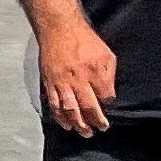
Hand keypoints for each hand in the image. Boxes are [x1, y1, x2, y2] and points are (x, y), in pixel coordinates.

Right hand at [36, 17, 118, 138]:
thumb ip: (110, 75)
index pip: (105, 96)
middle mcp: (79, 79)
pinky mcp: (50, 82)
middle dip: (96, 121)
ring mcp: (62, 82)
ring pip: (70, 109)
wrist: (59, 28)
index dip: (108, 104)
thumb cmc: (84, 40)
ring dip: (79, 124)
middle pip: (89, 107)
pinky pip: (54, 104)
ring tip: (85, 133)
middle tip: (101, 129)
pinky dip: (60, 117)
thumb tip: (109, 94)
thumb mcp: (106, 54)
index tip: (108, 107)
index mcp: (95, 71)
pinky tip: (66, 124)